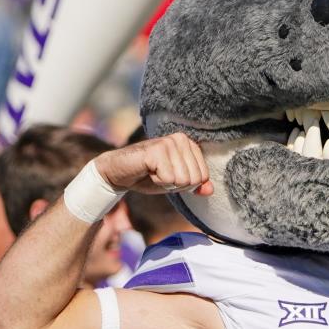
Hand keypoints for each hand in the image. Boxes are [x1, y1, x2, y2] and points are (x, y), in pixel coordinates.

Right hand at [94, 133, 213, 196]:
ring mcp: (169, 142)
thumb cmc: (148, 175)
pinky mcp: (157, 150)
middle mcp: (181, 139)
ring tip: (153, 172)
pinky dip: (157, 181)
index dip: (185, 184)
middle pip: (194, 179)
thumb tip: (211, 190)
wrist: (118, 172)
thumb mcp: (175, 183)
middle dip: (176, 185)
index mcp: (189, 144)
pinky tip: (147, 171)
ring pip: (182, 180)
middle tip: (159, 175)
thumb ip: (194, 185)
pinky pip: (169, 179)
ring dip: (165, 183)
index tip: (169, 176)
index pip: (203, 176)